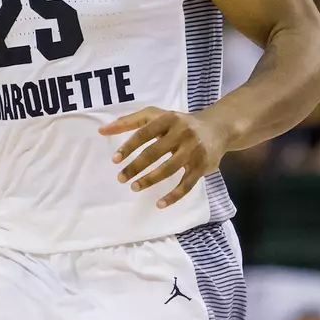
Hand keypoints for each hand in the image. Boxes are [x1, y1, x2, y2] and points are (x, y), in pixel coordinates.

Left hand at [99, 108, 228, 207]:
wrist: (218, 128)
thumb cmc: (179, 122)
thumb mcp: (156, 115)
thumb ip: (129, 121)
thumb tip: (102, 130)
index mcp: (168, 118)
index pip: (144, 132)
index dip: (128, 146)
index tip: (115, 160)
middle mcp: (182, 132)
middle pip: (155, 151)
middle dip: (136, 166)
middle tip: (121, 178)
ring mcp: (193, 150)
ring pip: (169, 168)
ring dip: (150, 180)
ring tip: (134, 187)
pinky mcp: (202, 166)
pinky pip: (187, 184)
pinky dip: (174, 196)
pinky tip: (160, 204)